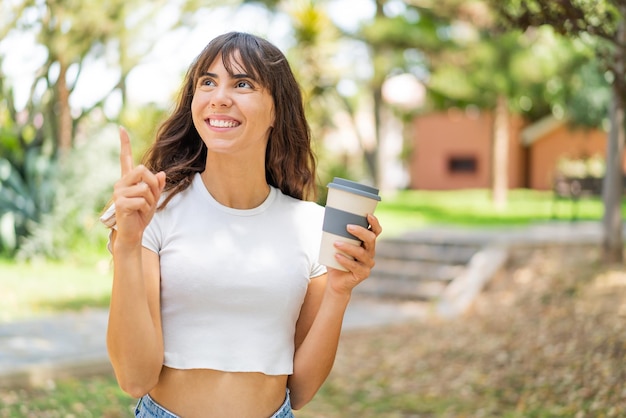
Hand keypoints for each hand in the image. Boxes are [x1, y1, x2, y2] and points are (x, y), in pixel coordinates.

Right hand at [112, 127, 165, 244]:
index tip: (121, 128)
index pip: (125, 158)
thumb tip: (161, 173)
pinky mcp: (120, 203)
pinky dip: (146, 208)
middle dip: (153, 184)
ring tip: (143, 208)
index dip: (124, 143)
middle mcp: (121, 183)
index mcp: (128, 180)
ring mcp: (119, 193)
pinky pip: (142, 200)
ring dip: (151, 200)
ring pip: (145, 187)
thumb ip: (157, 185)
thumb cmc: (141, 215)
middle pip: (142, 169)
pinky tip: (139, 213)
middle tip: (151, 197)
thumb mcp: (153, 198)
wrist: (133, 233)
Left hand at [327, 214, 381, 294]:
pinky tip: (336, 256)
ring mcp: (368, 264)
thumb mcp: (336, 244)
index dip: (375, 223)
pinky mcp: (363, 273)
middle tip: (348, 227)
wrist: (336, 281)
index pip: (376, 231)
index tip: (368, 215)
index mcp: (367, 243)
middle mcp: (370, 252)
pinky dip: (345, 260)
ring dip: (348, 247)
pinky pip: (354, 266)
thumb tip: (327, 219)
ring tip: (335, 243)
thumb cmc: (336, 259)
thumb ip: (336, 234)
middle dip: (360, 231)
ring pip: (361, 252)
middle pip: (371, 239)